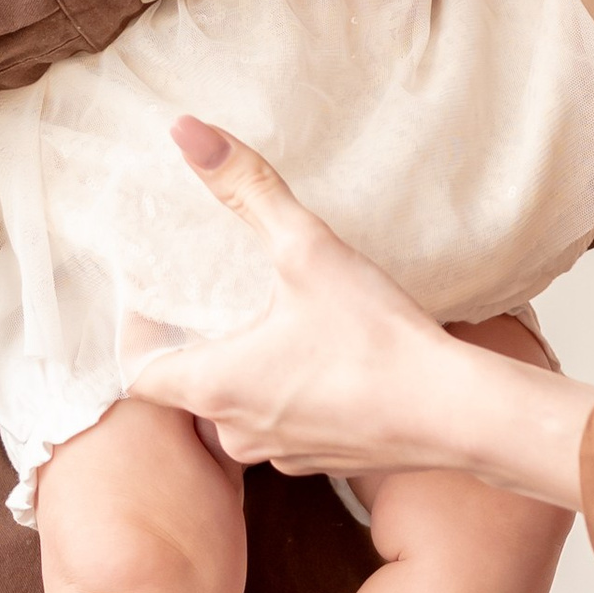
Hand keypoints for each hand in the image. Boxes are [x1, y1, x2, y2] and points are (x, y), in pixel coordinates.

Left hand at [126, 120, 593, 505]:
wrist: (454, 413)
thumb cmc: (374, 337)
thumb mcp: (306, 250)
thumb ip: (247, 189)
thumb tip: (186, 130)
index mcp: (215, 386)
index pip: (138, 372)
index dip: (139, 335)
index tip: (156, 299)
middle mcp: (236, 431)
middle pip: (188, 390)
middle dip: (197, 346)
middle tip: (215, 299)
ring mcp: (281, 454)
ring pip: (237, 413)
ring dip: (243, 374)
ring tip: (268, 325)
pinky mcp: (323, 462)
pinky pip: (284, 429)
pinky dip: (288, 397)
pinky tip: (321, 361)